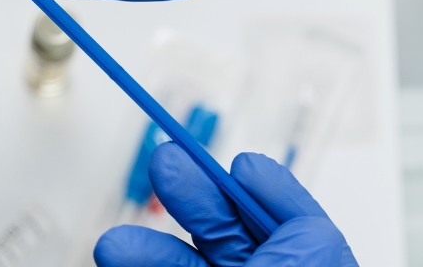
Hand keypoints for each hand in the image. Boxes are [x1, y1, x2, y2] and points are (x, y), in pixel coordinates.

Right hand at [94, 143, 357, 266]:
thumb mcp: (310, 264)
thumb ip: (298, 233)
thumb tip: (268, 189)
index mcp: (310, 265)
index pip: (293, 224)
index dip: (263, 191)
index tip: (236, 167)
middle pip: (230, 237)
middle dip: (193, 200)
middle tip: (165, 164)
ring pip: (189, 266)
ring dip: (149, 251)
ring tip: (112, 245)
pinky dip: (145, 266)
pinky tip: (121, 253)